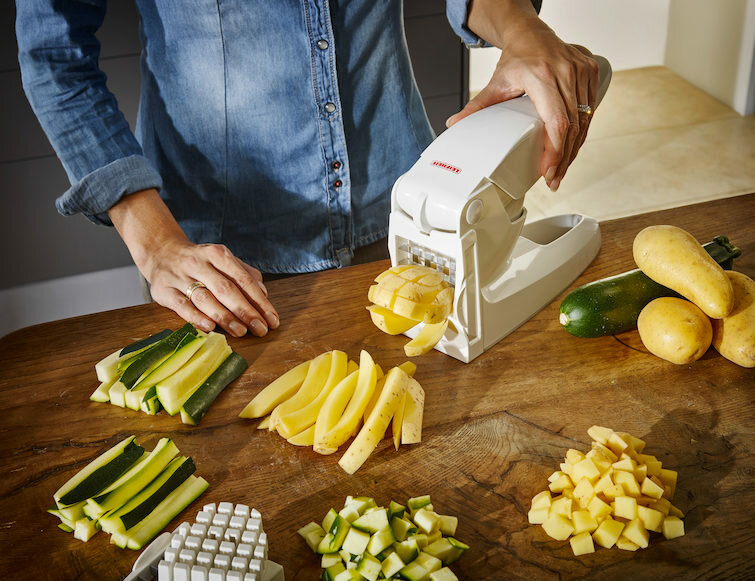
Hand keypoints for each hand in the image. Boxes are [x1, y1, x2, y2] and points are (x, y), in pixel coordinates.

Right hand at [108, 188, 278, 337]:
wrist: (161, 251)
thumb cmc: (201, 261)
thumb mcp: (223, 260)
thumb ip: (244, 274)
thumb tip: (263, 293)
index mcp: (217, 254)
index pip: (243, 279)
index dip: (259, 301)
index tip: (272, 319)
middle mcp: (199, 263)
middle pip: (226, 289)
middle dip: (246, 311)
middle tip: (261, 329)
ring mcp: (179, 276)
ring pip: (205, 298)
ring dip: (225, 317)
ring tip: (241, 332)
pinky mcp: (163, 290)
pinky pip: (181, 305)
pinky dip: (196, 317)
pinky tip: (210, 328)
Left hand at [449, 0, 599, 190]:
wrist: (532, 34)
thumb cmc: (517, 58)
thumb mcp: (495, 83)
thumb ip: (476, 106)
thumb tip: (454, 124)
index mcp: (542, 76)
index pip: (557, 121)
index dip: (555, 150)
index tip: (549, 170)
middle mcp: (566, 73)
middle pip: (573, 126)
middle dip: (564, 158)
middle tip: (553, 179)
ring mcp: (582, 71)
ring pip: (585, 120)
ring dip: (574, 149)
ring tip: (561, 170)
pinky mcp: (592, 72)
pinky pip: (591, 109)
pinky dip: (583, 132)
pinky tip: (572, 148)